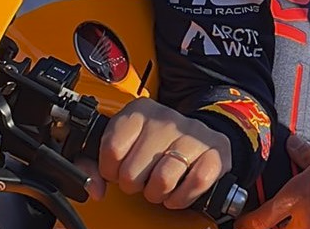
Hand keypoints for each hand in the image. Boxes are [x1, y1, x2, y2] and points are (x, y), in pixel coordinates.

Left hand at [93, 97, 230, 209]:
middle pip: (133, 171)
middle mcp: (166, 119)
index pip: (111, 149)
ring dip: (157, 193)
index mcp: (139, 112)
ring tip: (158, 186)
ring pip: (163, 179)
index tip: (118, 170)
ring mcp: (193, 134)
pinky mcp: (216, 152)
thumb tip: (93, 187)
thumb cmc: (154, 145)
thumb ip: (94, 164)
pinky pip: (196, 182)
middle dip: (134, 185)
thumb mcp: (121, 145)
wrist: (196, 137)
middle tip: (141, 179)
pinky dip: (183, 197)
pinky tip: (177, 191)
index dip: (111, 170)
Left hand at [236, 135, 309, 228]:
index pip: (259, 219)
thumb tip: (292, 145)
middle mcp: (306, 221)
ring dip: (297, 226)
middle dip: (272, 228)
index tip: (243, 222)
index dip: (246, 223)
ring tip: (303, 216)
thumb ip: (304, 153)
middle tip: (272, 220)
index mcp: (296, 197)